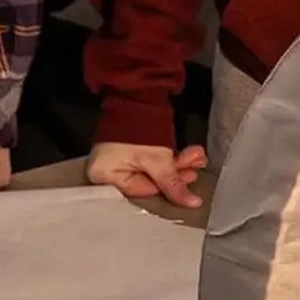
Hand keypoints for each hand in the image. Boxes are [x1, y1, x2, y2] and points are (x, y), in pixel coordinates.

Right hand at [88, 141, 205, 208]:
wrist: (134, 95)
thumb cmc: (138, 130)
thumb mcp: (157, 160)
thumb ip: (172, 184)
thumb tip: (193, 204)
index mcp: (103, 177)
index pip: (140, 192)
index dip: (165, 188)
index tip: (187, 180)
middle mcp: (106, 172)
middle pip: (146, 182)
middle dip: (174, 174)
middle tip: (195, 167)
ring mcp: (116, 161)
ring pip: (151, 171)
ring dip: (175, 165)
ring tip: (196, 157)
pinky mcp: (127, 152)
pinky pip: (149, 162)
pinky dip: (167, 159)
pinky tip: (187, 154)